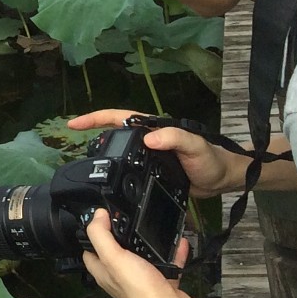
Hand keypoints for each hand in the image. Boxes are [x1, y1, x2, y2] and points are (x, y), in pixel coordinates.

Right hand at [68, 109, 238, 197]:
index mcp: (153, 128)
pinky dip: (116, 169)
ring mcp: (149, 155)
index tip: (74, 123)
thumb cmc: (211, 160)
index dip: (96, 119)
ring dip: (102, 150)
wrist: (223, 179)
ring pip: (120, 149)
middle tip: (73, 137)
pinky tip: (110, 179)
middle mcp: (148, 139)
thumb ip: (174, 138)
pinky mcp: (152, 172)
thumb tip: (147, 138)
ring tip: (85, 159)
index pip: (119, 118)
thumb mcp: (193, 147)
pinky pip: (129, 167)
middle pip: (114, 131)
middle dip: (92, 130)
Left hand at [81, 212, 199, 297]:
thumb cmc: (139, 287)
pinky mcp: (161, 284)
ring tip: (151, 228)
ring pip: (142, 258)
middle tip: (128, 220)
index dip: (92, 235)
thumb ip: (101, 235)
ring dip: (148, 244)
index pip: (90, 252)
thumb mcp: (114, 257)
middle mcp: (119, 278)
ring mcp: (141, 282)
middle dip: (121, 237)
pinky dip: (172, 253)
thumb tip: (96, 214)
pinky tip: (179, 242)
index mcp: (104, 273)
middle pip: (115, 254)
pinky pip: (166, 264)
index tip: (101, 219)